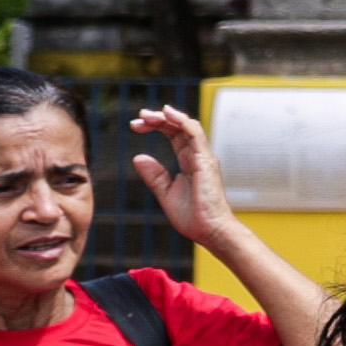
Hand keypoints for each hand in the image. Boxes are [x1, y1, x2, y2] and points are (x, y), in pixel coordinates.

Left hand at [128, 104, 226, 235]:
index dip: (156, 125)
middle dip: (158, 118)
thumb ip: (155, 175)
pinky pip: (196, 135)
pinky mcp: (205, 162)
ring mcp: (203, 157)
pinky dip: (183, 122)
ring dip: (167, 117)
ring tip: (147, 116)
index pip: (174, 134)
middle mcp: (198, 155)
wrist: (210, 230)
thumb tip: (138, 157)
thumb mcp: (166, 193)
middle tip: (138, 118)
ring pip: (187, 126)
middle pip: (179, 126)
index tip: (135, 126)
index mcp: (189, 160)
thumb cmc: (193, 215)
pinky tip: (169, 115)